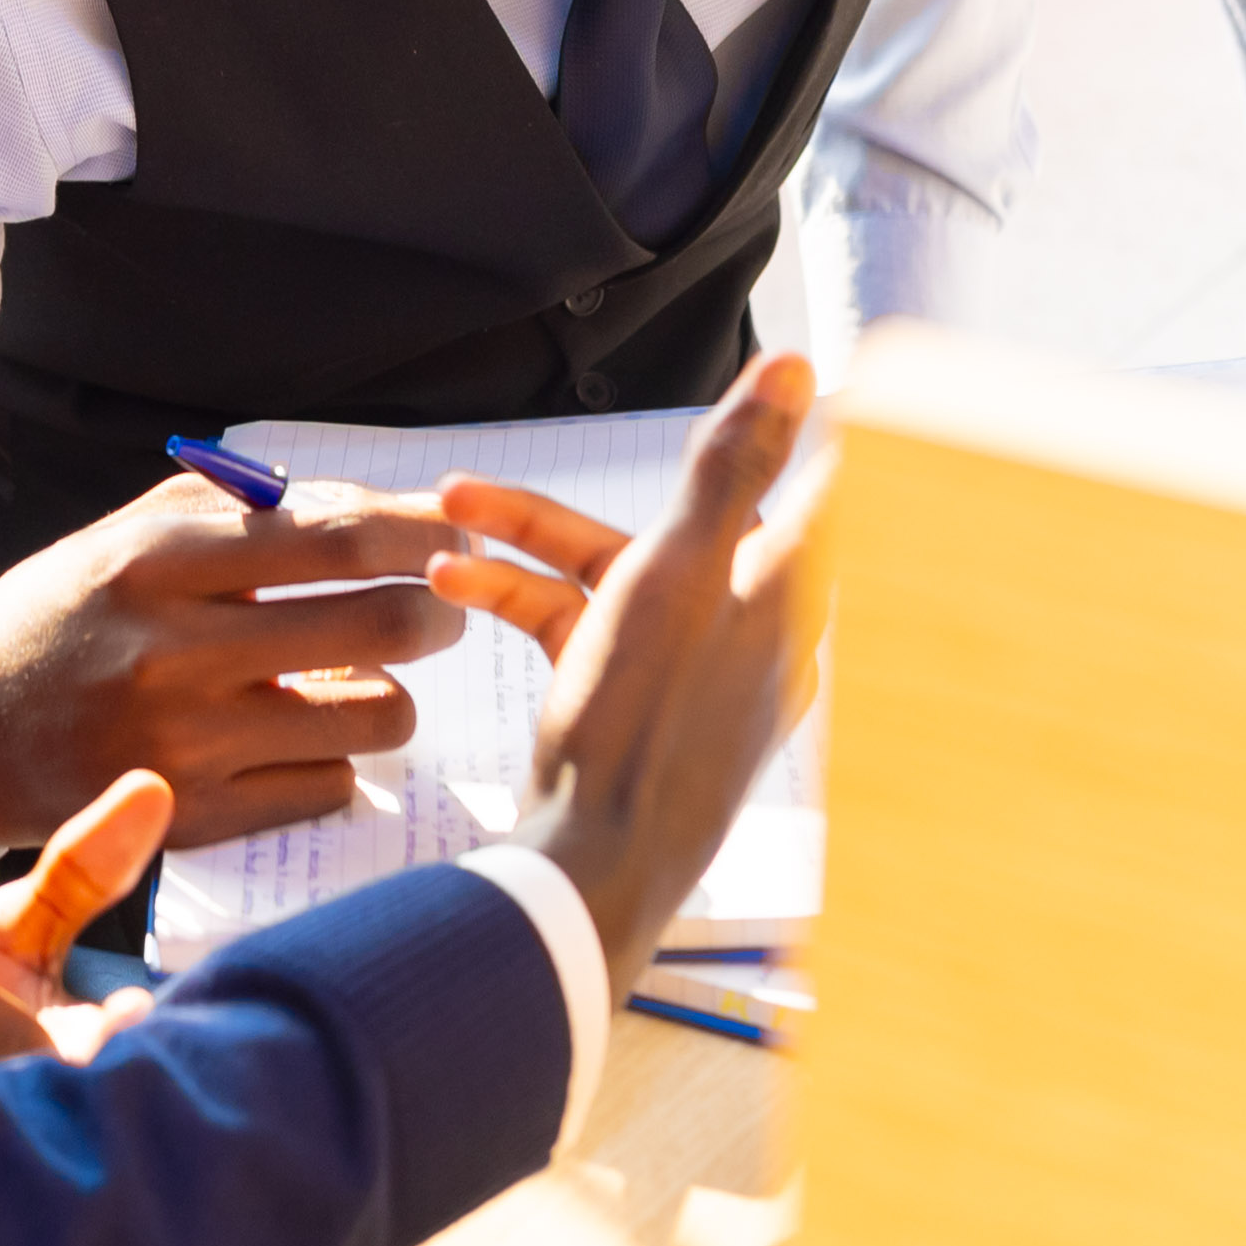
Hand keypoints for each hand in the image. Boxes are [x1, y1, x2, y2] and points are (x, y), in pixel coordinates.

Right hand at [0, 475, 470, 852]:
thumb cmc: (52, 621)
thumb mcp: (124, 536)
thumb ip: (241, 509)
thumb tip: (374, 508)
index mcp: (159, 561)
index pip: (340, 536)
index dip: (426, 535)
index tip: (458, 538)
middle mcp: (173, 651)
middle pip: (381, 627)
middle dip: (438, 616)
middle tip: (440, 613)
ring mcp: (186, 745)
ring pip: (372, 720)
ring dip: (390, 699)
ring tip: (359, 685)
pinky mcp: (191, 821)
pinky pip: (327, 788)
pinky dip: (333, 762)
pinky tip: (298, 743)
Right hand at [429, 353, 814, 999]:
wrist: (589, 874)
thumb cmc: (640, 727)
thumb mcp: (676, 572)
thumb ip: (731, 467)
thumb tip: (800, 371)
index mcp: (780, 596)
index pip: (804, 486)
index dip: (784, 431)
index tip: (794, 378)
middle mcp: (748, 634)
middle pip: (668, 532)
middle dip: (558, 506)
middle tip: (472, 488)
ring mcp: (692, 677)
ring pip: (612, 581)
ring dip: (523, 554)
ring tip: (440, 539)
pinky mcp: (641, 711)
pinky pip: (588, 633)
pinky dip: (530, 609)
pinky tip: (463, 597)